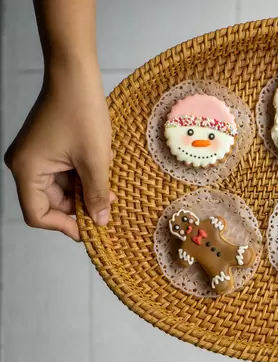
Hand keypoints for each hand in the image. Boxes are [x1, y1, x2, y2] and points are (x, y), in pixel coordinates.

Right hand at [4, 63, 114, 240]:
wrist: (75, 75)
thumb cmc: (83, 114)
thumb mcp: (95, 160)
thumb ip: (96, 194)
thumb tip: (100, 222)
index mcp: (27, 170)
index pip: (37, 215)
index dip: (64, 226)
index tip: (91, 229)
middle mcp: (25, 166)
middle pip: (50, 203)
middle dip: (80, 206)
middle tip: (109, 205)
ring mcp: (35, 156)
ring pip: (60, 189)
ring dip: (85, 191)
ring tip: (110, 187)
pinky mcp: (47, 148)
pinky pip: (63, 173)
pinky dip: (82, 176)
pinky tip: (102, 172)